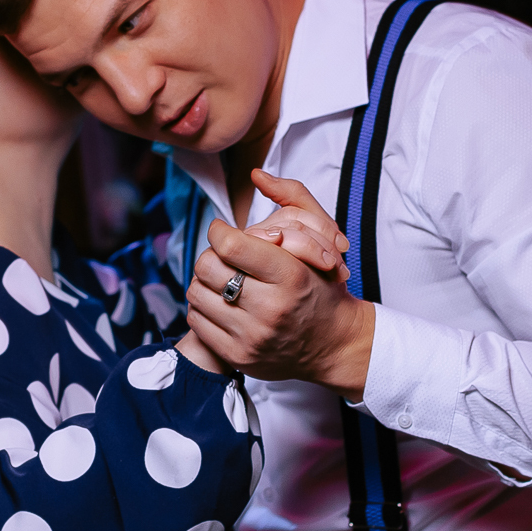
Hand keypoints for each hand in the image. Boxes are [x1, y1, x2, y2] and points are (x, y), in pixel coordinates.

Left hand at [185, 176, 374, 394]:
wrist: (334, 344)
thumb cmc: (323, 287)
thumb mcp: (322, 239)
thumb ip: (293, 199)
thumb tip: (256, 174)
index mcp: (291, 276)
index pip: (230, 244)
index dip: (219, 231)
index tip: (224, 231)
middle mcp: (271, 308)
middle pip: (207, 267)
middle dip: (212, 255)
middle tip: (225, 258)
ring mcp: (252, 336)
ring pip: (197, 293)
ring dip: (205, 281)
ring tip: (224, 280)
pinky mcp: (238, 356)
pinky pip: (196, 321)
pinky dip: (203, 307)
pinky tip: (222, 304)